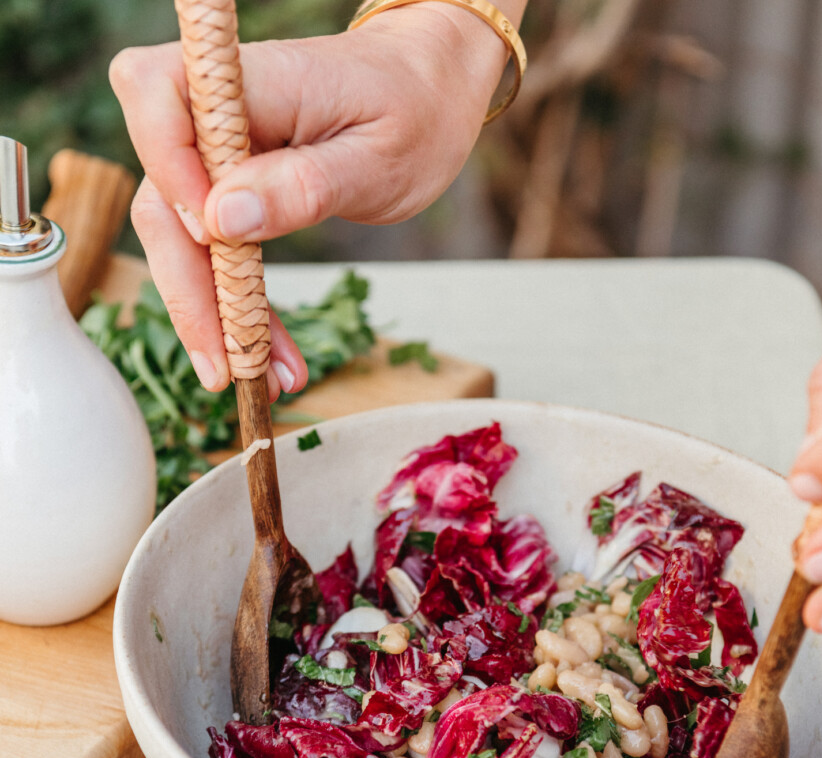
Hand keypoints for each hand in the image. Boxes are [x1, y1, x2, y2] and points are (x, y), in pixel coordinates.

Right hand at [110, 5, 511, 400]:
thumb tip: (221, 218)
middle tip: (222, 367)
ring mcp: (216, 157)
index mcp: (251, 80)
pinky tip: (269, 358)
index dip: (168, 166)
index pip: (158, 95)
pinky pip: (212, 254)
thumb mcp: (376, 157)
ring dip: (213, 316)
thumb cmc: (412, 110)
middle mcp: (216, 113)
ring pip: (180, 240)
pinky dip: (237, 309)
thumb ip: (302, 184)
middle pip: (160, 196)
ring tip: (259, 377)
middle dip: (188, 289)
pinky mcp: (226, 191)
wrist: (426, 94)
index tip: (210, 236)